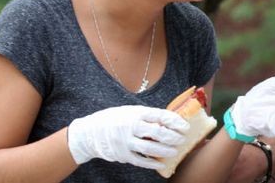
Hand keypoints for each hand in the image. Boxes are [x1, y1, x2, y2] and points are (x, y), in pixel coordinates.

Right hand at [67, 105, 189, 168]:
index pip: (160, 116)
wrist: (89, 132)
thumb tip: (170, 120)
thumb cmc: (115, 119)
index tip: (185, 126)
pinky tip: (162, 164)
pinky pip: (140, 160)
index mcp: (135, 113)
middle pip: (157, 133)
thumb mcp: (130, 111)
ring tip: (175, 151)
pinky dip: (152, 163)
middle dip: (173, 137)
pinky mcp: (122, 155)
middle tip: (182, 139)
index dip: (175, 121)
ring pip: (150, 148)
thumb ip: (147, 116)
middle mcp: (131, 127)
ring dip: (165, 151)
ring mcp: (126, 142)